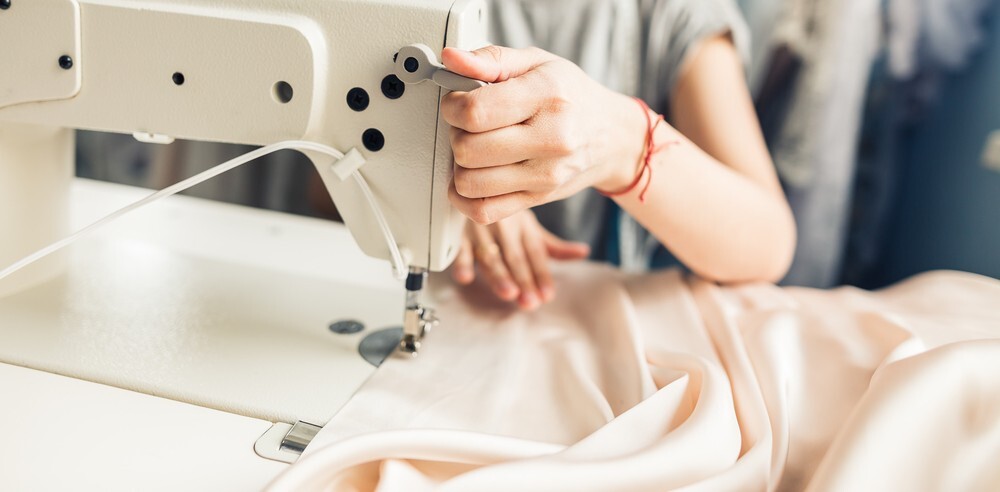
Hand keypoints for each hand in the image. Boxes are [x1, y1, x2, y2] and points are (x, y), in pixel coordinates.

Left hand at [441, 45, 646, 224]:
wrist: (612, 137)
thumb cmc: (572, 96)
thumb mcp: (537, 63)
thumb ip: (491, 58)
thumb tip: (451, 59)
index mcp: (547, 97)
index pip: (476, 112)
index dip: (452, 107)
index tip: (457, 103)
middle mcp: (550, 139)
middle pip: (468, 149)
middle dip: (456, 134)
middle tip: (468, 126)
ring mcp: (544, 175)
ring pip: (470, 183)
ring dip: (460, 166)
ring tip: (475, 149)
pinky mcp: (538, 199)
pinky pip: (484, 211)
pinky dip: (465, 197)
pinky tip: (472, 177)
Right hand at [451, 210, 589, 309]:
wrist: (477, 185)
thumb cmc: (505, 212)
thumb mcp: (530, 228)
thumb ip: (553, 247)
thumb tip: (583, 252)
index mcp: (524, 227)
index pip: (535, 253)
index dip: (541, 274)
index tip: (547, 294)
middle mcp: (504, 228)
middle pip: (515, 258)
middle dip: (523, 281)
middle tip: (530, 302)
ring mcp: (480, 230)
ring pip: (490, 255)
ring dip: (498, 275)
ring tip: (508, 293)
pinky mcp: (458, 233)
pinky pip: (459, 248)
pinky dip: (460, 262)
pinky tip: (465, 277)